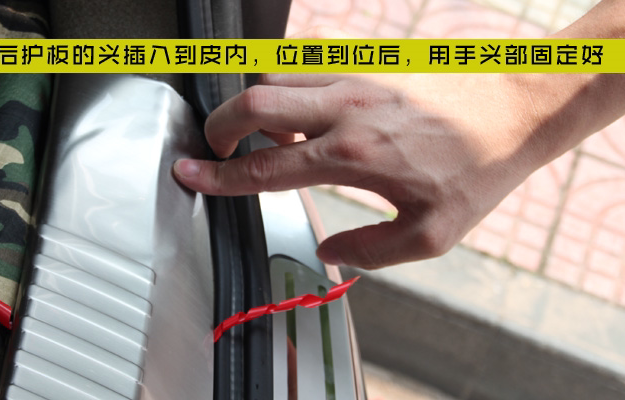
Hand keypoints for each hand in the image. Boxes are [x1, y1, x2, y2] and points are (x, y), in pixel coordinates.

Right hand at [173, 72, 549, 268]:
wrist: (516, 108)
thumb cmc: (479, 167)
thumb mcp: (430, 234)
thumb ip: (371, 250)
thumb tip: (332, 251)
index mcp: (352, 155)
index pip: (263, 168)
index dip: (217, 176)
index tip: (189, 173)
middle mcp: (345, 109)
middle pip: (252, 104)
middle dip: (219, 127)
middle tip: (217, 149)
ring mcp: (354, 77)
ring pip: (274, 76)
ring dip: (255, 105)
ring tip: (268, 135)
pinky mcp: (366, 63)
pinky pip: (306, 64)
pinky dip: (287, 86)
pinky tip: (303, 112)